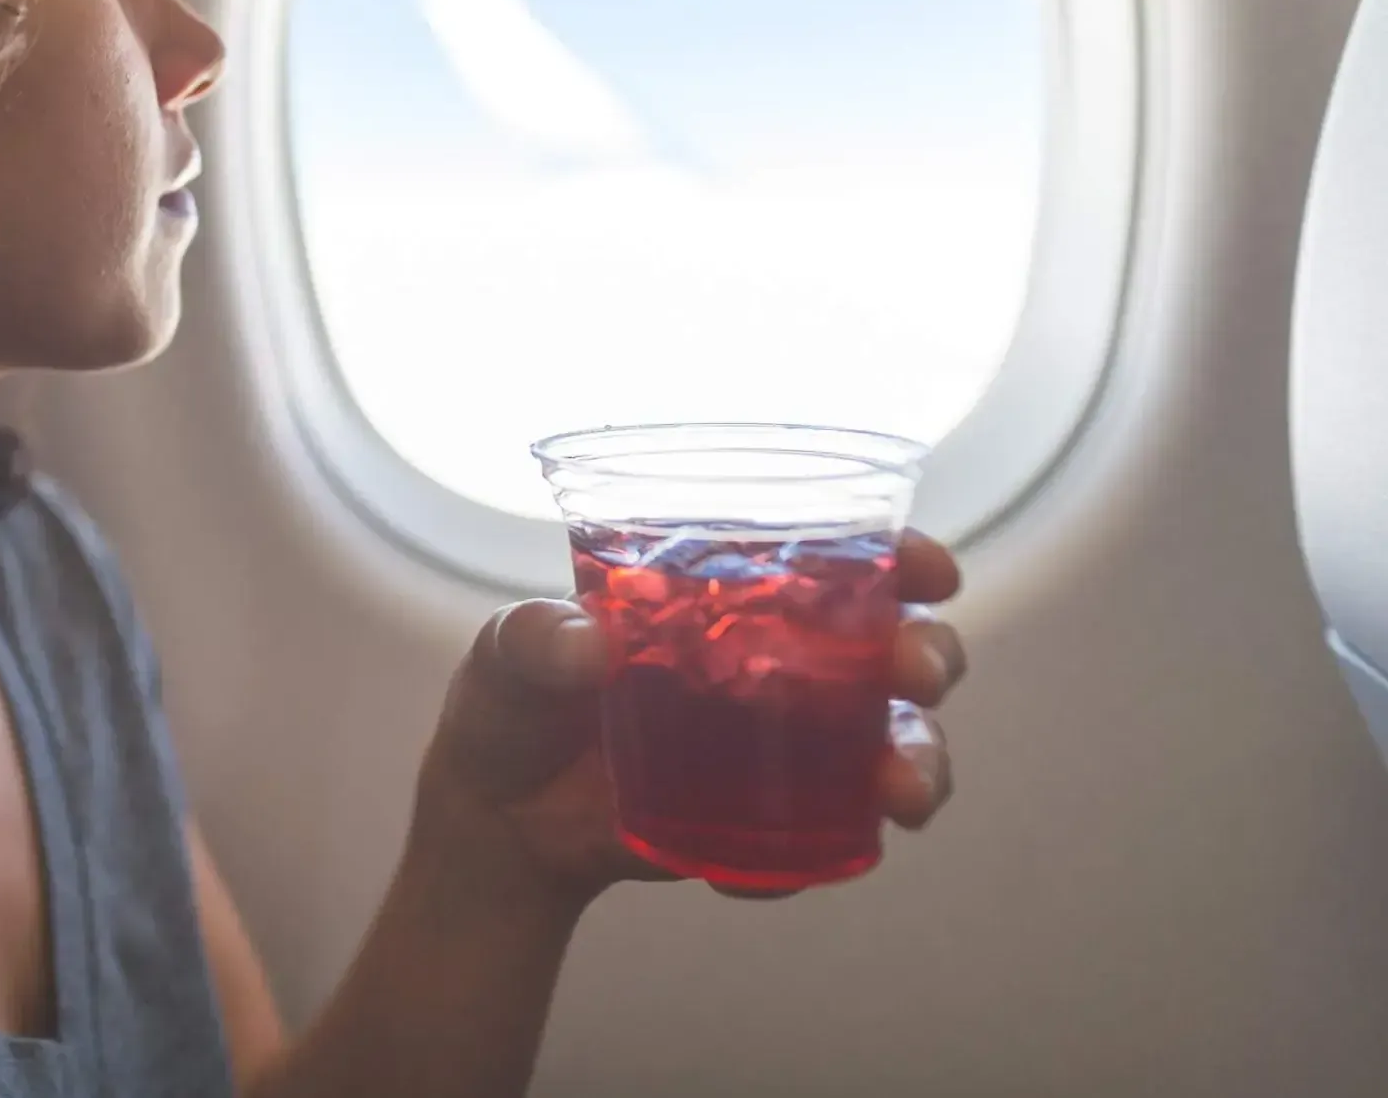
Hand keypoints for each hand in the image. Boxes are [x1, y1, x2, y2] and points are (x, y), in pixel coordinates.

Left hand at [409, 531, 964, 912]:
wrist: (500, 822)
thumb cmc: (509, 707)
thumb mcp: (501, 658)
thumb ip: (531, 639)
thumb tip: (588, 644)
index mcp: (721, 592)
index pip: (830, 554)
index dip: (897, 554)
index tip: (931, 569)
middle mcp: (773, 657)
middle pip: (889, 645)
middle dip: (928, 655)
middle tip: (916, 676)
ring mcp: (781, 741)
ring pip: (890, 741)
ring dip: (917, 761)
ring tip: (902, 793)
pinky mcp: (770, 817)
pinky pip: (825, 835)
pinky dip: (816, 855)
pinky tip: (754, 876)